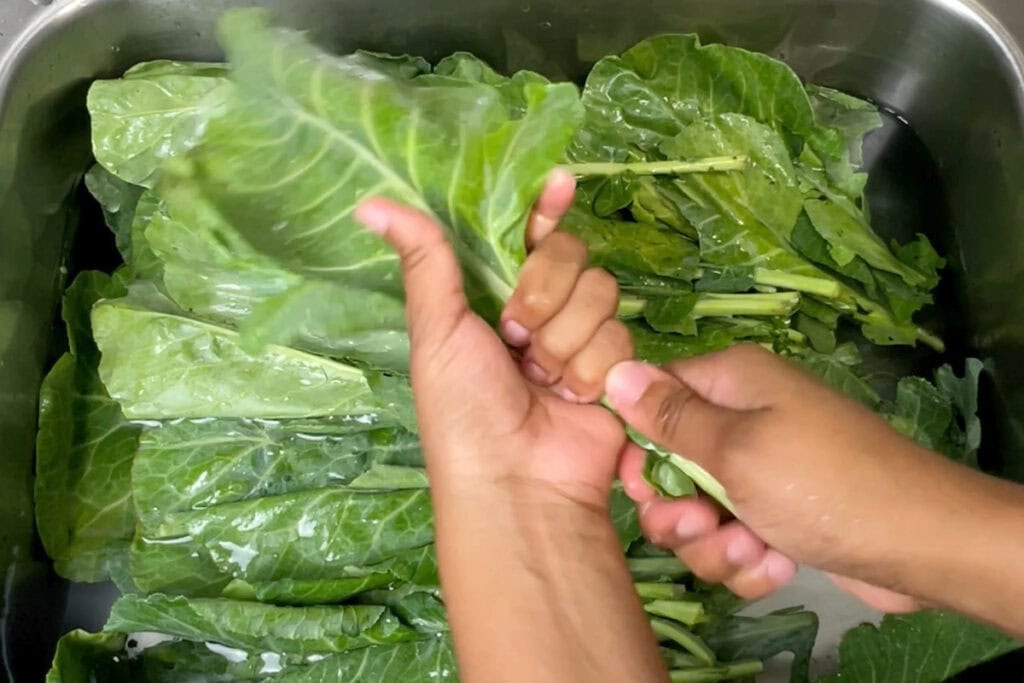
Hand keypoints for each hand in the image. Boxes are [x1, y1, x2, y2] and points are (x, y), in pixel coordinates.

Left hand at [356, 173, 670, 682]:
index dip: (545, 209)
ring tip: (541, 379)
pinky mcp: (614, 370)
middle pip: (572, 256)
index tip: (559, 185)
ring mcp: (579, 340)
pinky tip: (572, 397)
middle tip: (516, 336)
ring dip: (565, 340)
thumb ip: (424, 258)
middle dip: (544, 295)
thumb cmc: (463, 408)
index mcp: (494, 296)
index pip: (529, 234)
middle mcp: (541, 312)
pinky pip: (620, 338)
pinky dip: (592, 369)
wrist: (516, 480)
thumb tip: (369, 202)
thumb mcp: (436, 330)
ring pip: (601, 295)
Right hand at [605, 345, 931, 610]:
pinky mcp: (777, 514)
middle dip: (678, 509)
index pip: (651, 398)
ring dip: (715, 543)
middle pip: (669, 465)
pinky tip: (777, 565)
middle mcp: (742, 418)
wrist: (917, 544)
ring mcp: (761, 469)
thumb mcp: (735, 448)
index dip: (637, 446)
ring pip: (698, 512)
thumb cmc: (819, 483)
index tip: (643, 486)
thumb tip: (615, 369)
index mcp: (730, 382)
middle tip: (702, 524)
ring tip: (752, 549)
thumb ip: (669, 417)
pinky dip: (748, 558)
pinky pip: (733, 537)